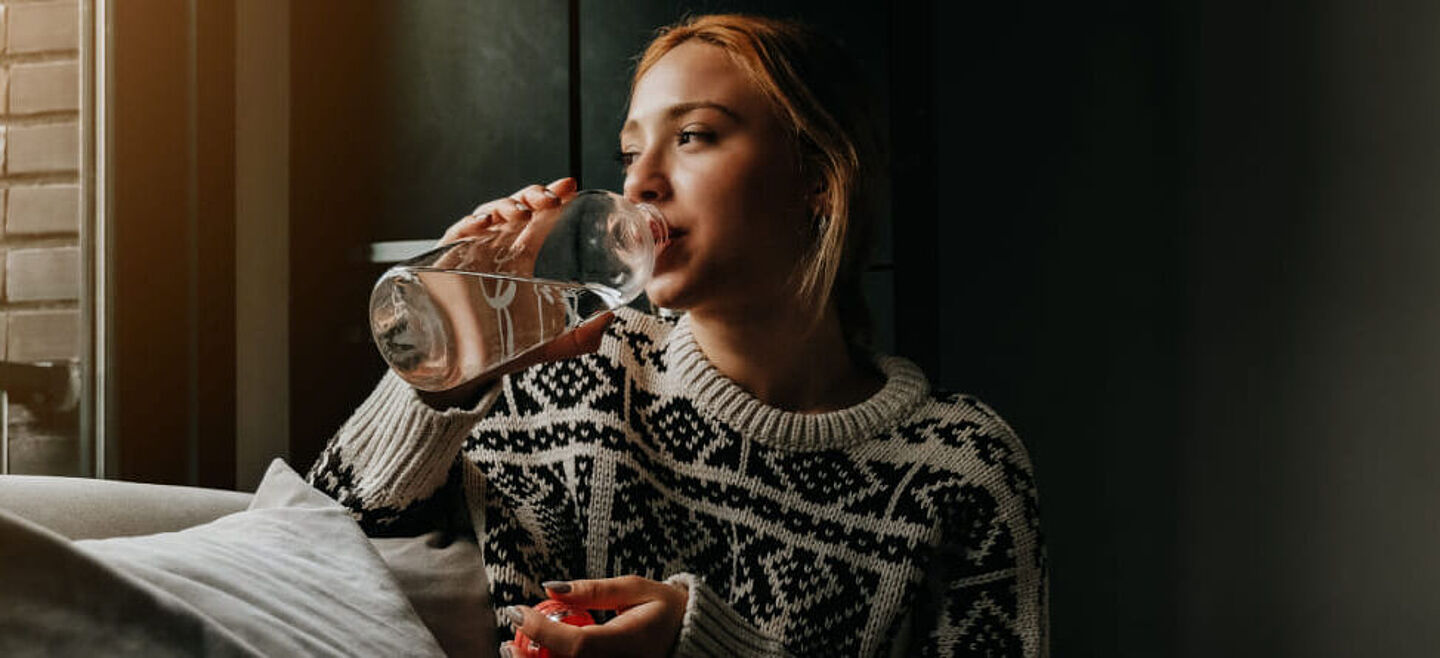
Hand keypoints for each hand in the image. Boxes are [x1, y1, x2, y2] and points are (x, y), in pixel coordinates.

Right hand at [414, 177, 610, 409]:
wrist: (466, 371)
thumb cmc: (508, 350)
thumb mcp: (553, 343)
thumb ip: (584, 336)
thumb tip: (610, 318)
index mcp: (523, 260)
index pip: (539, 219)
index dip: (552, 198)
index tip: (570, 187)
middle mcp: (498, 252)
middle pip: (515, 209)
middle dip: (532, 195)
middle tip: (550, 199)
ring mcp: (472, 255)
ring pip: (487, 215)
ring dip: (505, 205)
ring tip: (521, 211)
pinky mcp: (446, 266)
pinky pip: (455, 236)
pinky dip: (468, 224)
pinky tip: (484, 223)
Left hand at [502, 576, 688, 657]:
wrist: (693, 639)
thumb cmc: (665, 609)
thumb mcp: (635, 588)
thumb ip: (592, 590)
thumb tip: (550, 587)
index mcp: (628, 644)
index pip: (576, 645)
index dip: (540, 630)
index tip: (515, 610)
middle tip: (507, 642)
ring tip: (515, 652)